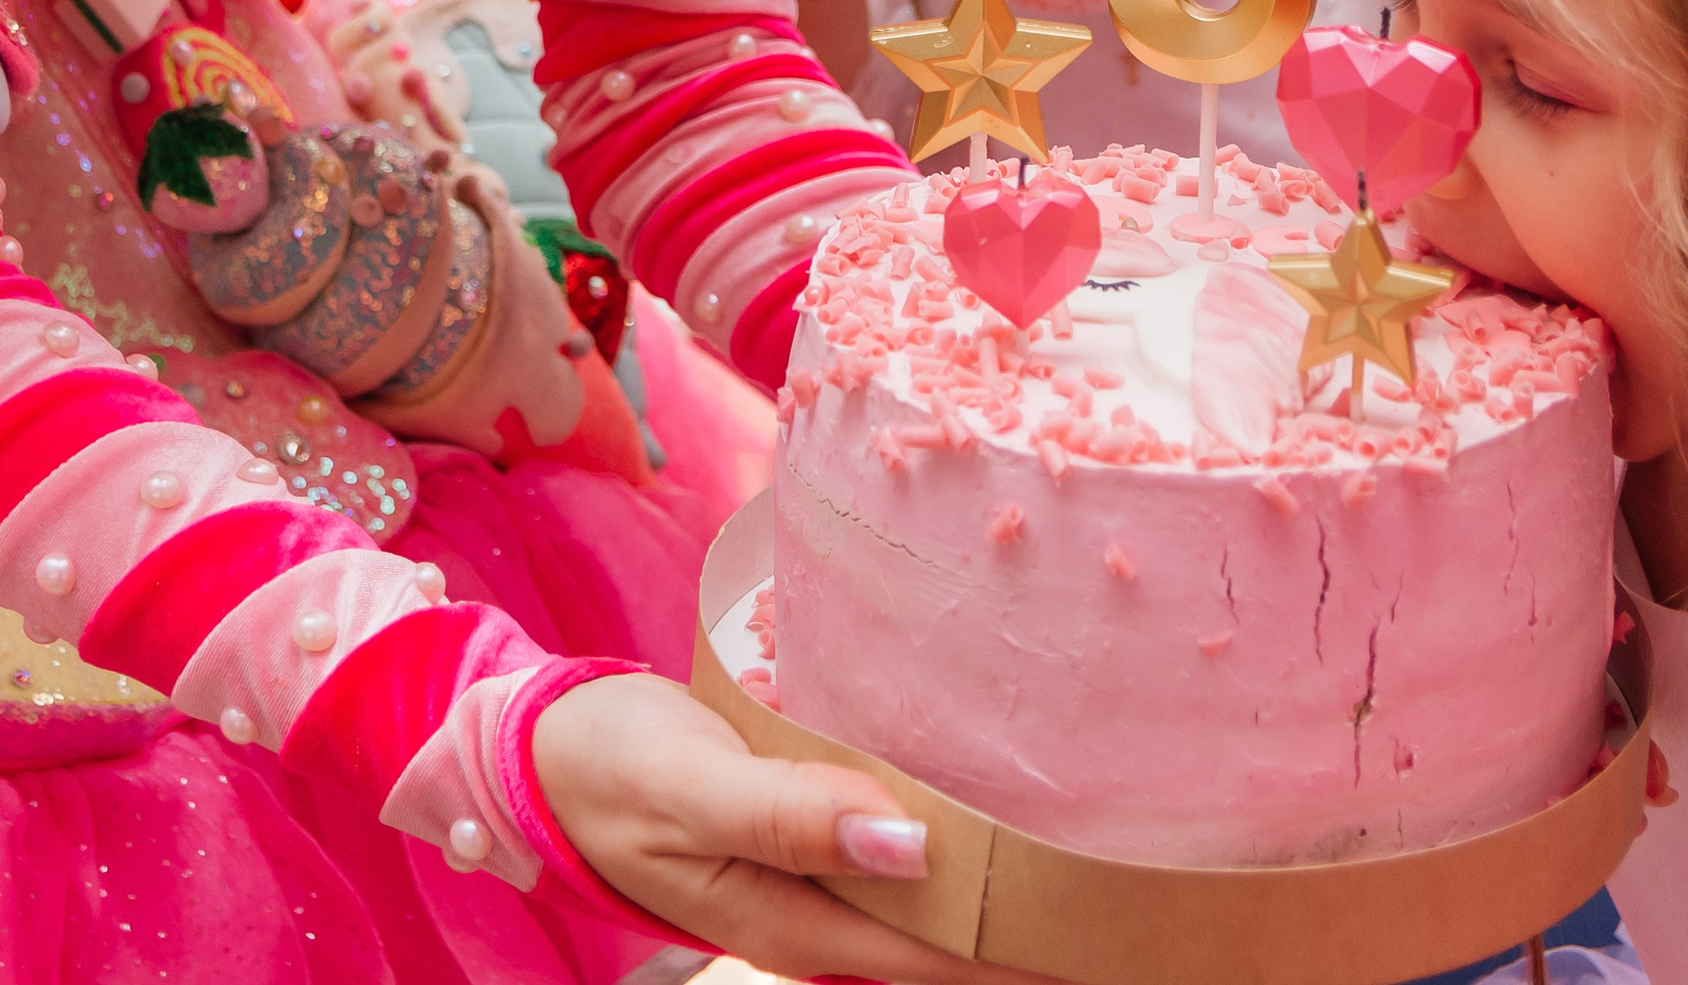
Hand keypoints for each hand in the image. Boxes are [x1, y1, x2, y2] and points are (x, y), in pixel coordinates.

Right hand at [533, 674, 1061, 984]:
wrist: (537, 748)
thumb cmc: (606, 764)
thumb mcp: (689, 789)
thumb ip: (793, 817)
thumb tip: (914, 846)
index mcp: (788, 921)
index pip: (937, 954)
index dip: (1025, 948)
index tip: (1109, 935)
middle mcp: (812, 918)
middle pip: (945, 944)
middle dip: (1035, 933)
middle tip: (1136, 912)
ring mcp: (811, 885)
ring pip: (927, 908)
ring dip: (1005, 900)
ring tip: (1102, 882)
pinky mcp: (809, 842)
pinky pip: (900, 864)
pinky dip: (959, 857)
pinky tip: (1012, 832)